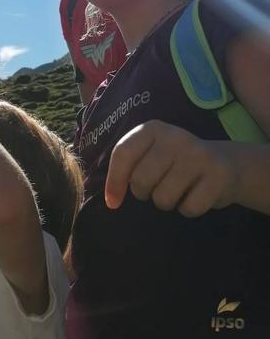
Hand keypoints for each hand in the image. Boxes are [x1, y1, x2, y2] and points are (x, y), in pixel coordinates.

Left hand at [105, 120, 236, 216]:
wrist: (227, 163)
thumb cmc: (177, 162)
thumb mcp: (152, 154)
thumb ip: (129, 167)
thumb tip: (111, 199)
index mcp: (153, 129)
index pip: (123, 154)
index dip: (114, 181)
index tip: (113, 201)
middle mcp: (175, 137)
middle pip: (141, 180)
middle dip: (144, 193)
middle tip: (157, 187)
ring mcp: (198, 155)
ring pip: (163, 197)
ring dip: (167, 203)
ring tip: (178, 190)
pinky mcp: (218, 175)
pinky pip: (189, 208)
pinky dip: (188, 209)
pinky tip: (196, 195)